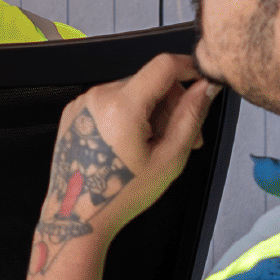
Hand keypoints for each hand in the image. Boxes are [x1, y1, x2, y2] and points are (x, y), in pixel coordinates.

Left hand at [31, 54, 218, 273]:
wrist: (78, 215)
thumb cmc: (122, 193)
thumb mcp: (170, 157)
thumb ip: (191, 115)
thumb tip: (206, 86)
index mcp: (122, 105)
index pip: (163, 65)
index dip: (189, 68)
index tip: (202, 81)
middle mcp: (98, 97)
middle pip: (149, 81)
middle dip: (173, 104)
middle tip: (186, 137)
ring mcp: (82, 103)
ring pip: (132, 91)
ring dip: (152, 111)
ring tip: (158, 146)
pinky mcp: (74, 112)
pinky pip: (111, 102)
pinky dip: (129, 115)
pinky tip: (133, 144)